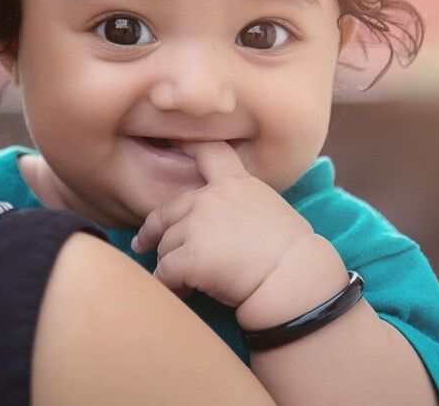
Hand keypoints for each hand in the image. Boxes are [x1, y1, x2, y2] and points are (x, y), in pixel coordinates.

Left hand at [131, 141, 346, 328]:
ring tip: (187, 282)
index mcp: (235, 183)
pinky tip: (186, 293)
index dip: (186, 147)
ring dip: (170, 265)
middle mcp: (210, 198)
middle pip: (166, 211)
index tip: (170, 146)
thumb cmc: (291, 251)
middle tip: (144, 244)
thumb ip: (240, 204)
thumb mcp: (269, 208)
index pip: (208, 152)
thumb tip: (221, 222)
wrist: (294, 277)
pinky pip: (165, 273)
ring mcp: (197, 226)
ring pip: (164, 246)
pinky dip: (171, 285)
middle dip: (152, 230)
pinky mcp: (190, 257)